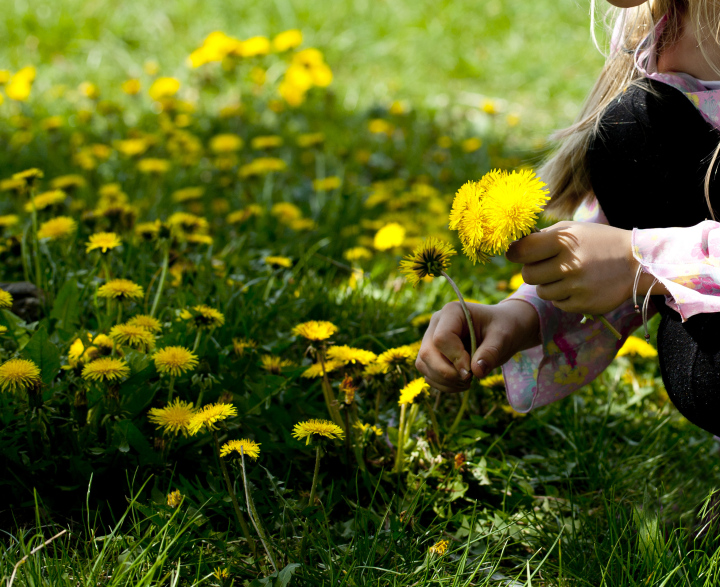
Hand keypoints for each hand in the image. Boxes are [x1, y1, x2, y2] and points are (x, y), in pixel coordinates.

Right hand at [415, 300, 539, 392]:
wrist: (502, 330)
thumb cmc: (503, 328)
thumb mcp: (503, 337)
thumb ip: (491, 352)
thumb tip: (476, 372)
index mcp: (452, 312)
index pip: (442, 338)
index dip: (455, 358)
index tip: (472, 371)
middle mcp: (436, 324)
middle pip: (427, 353)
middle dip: (448, 373)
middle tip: (470, 379)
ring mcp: (431, 340)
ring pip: (424, 365)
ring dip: (445, 381)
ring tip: (469, 381)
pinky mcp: (431, 355)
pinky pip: (428, 374)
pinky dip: (444, 385)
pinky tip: (462, 383)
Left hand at [506, 221, 634, 314]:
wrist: (637, 262)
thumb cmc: (599, 242)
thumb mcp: (574, 230)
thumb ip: (545, 237)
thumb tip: (515, 247)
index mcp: (563, 241)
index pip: (522, 251)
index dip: (514, 253)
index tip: (516, 254)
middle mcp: (569, 264)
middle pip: (527, 275)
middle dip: (532, 271)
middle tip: (545, 266)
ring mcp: (577, 286)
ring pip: (542, 291)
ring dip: (548, 285)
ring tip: (566, 276)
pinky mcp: (583, 304)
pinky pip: (557, 303)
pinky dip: (562, 297)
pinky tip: (577, 286)